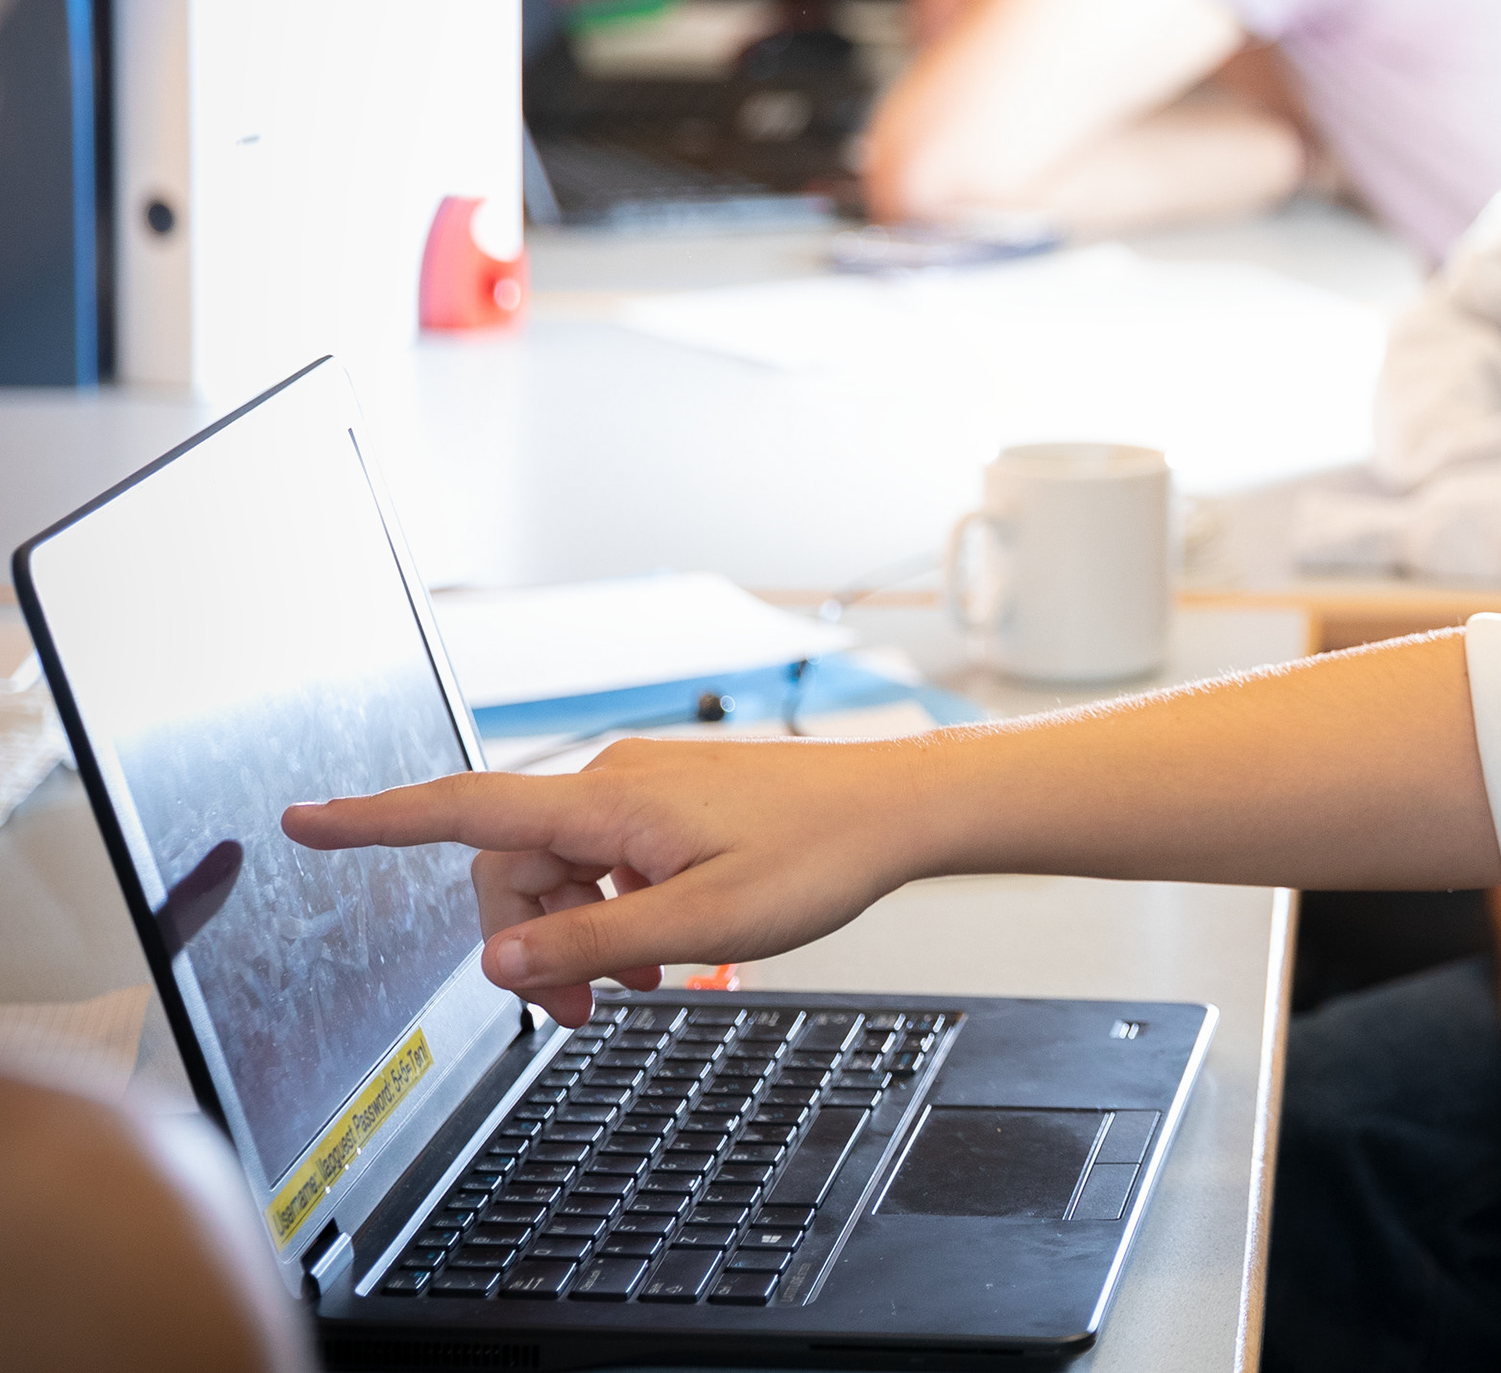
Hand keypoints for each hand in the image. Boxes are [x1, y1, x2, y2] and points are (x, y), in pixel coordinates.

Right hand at [281, 735, 942, 1028]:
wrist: (898, 810)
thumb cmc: (819, 853)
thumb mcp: (698, 924)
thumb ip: (590, 947)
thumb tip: (496, 964)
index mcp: (604, 803)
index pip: (461, 810)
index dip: (373, 821)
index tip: (303, 819)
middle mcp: (612, 782)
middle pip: (515, 870)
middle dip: (533, 945)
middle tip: (589, 1016)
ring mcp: (644, 788)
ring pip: (565, 873)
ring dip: (584, 936)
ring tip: (644, 989)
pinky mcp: (672, 802)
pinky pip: (610, 861)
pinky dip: (619, 911)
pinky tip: (664, 952)